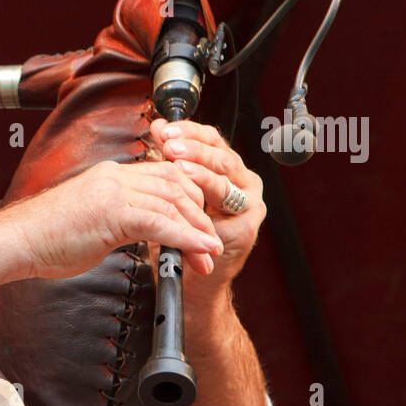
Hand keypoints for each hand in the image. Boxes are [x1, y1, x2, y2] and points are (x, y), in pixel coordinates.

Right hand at [4, 158, 222, 280]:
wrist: (18, 242)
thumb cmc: (46, 238)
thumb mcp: (91, 220)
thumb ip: (118, 218)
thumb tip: (141, 231)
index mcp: (110, 175)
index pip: (165, 176)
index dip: (189, 199)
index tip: (200, 224)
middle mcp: (115, 177)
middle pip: (176, 186)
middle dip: (200, 216)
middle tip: (210, 244)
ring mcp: (113, 192)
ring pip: (173, 204)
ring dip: (197, 232)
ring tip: (208, 255)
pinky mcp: (112, 213)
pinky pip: (160, 223)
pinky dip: (185, 238)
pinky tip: (197, 250)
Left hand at [148, 118, 265, 298]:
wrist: (188, 280)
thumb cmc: (178, 233)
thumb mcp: (170, 191)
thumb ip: (168, 160)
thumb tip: (157, 125)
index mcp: (224, 169)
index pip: (209, 139)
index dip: (187, 131)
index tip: (163, 128)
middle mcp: (241, 182)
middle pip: (220, 153)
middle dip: (192, 146)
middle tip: (168, 142)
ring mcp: (249, 202)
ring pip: (226, 174)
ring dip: (200, 166)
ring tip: (176, 162)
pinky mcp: (248, 224)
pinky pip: (227, 203)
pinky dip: (208, 192)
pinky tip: (189, 188)